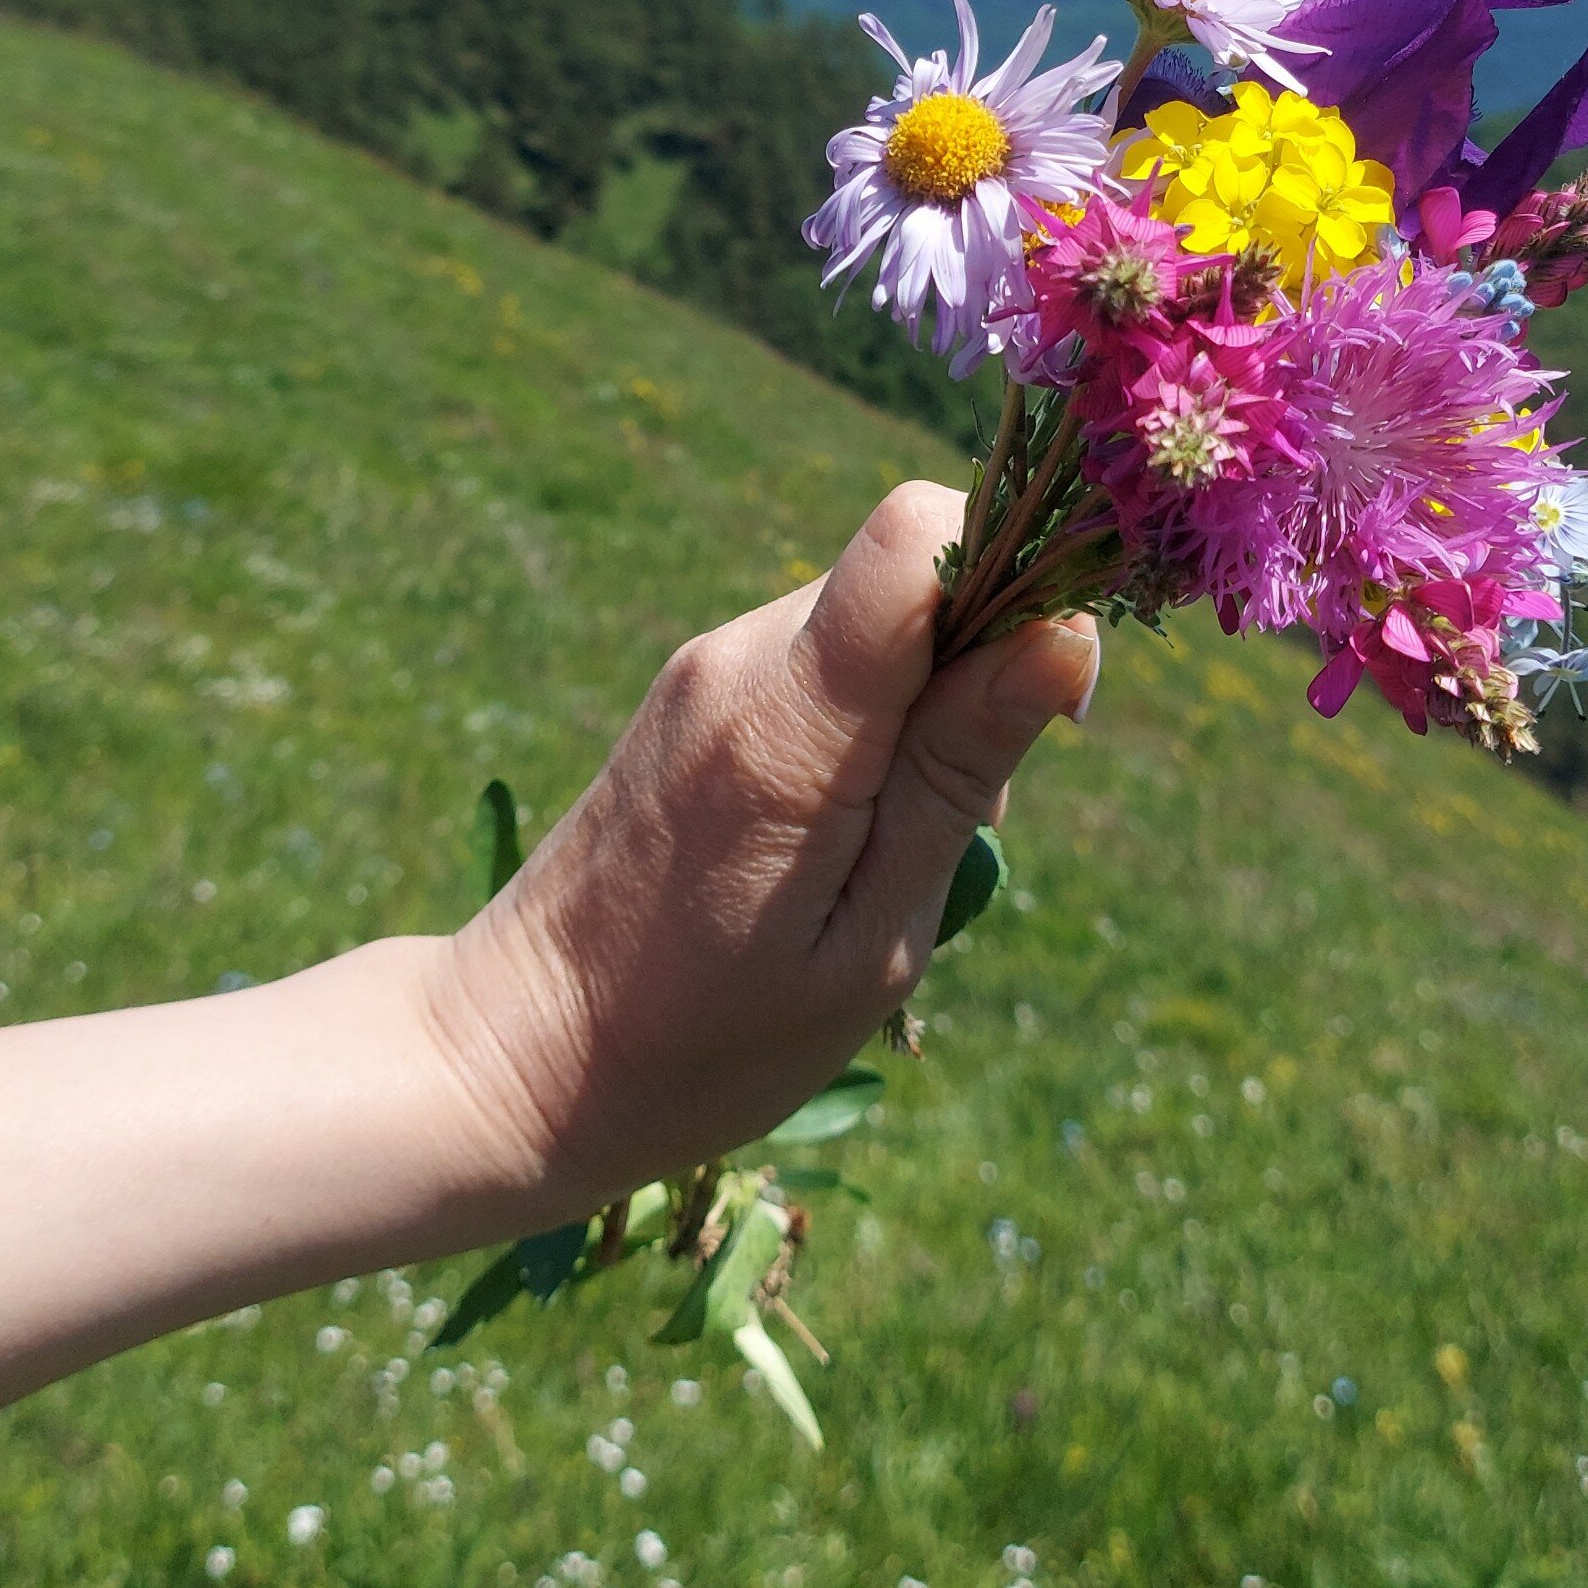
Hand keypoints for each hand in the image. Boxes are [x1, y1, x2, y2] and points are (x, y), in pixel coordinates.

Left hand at [423, 480, 1099, 1216]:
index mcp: (786, 722)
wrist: (519, 1055)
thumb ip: (960, 774)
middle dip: (981, 661)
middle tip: (963, 819)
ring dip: (926, 704)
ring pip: (873, 620)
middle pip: (908, 571)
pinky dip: (871, 724)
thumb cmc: (707, 1039)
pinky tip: (841, 835)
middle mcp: (737, 661)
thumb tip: (1069, 635)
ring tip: (893, 847)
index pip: (918, 532)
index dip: (1013, 570)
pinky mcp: (694, 697)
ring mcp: (706, 672)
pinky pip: (824, 662)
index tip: (1048, 692)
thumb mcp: (870, 936)